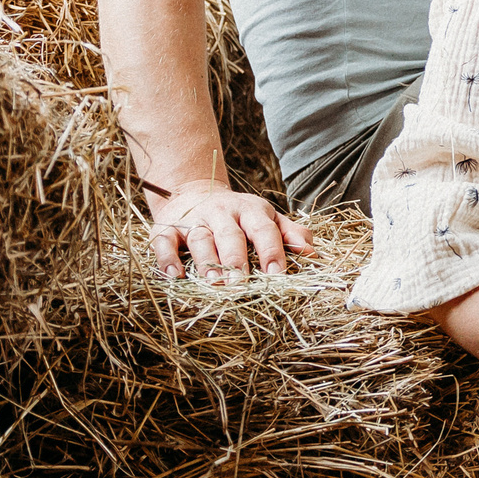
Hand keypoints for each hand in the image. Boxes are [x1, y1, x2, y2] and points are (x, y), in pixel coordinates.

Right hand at [148, 178, 312, 281]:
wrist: (194, 193)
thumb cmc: (240, 216)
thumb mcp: (268, 218)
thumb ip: (291, 234)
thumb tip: (313, 254)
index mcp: (251, 211)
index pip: (264, 229)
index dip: (271, 251)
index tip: (277, 274)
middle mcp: (222, 213)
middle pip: (230, 235)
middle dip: (236, 260)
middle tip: (241, 283)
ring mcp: (194, 219)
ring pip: (200, 239)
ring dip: (206, 261)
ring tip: (214, 284)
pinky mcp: (168, 228)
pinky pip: (166, 242)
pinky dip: (168, 258)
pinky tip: (175, 276)